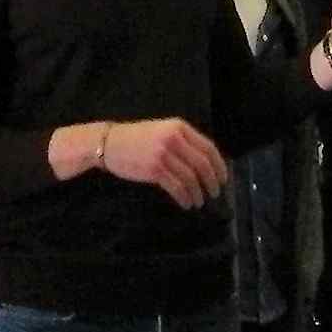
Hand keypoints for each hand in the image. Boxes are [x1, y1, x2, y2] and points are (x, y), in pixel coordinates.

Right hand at [98, 117, 226, 208]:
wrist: (108, 143)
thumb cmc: (136, 139)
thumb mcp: (162, 131)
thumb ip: (182, 142)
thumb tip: (205, 164)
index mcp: (179, 127)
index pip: (208, 148)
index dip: (219, 166)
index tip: (222, 179)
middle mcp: (173, 139)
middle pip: (202, 165)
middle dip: (211, 182)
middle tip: (214, 194)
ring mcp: (163, 154)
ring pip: (191, 178)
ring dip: (197, 194)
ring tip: (198, 202)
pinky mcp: (154, 169)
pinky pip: (177, 187)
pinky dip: (184, 198)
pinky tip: (186, 204)